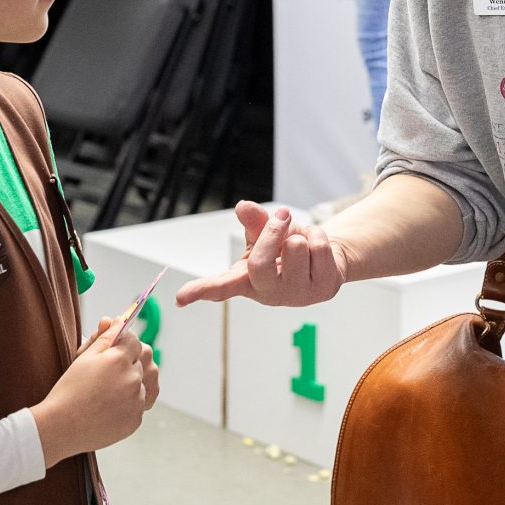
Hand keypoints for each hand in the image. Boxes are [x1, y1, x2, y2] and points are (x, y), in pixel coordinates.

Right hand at [32, 320, 147, 465]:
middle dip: (128, 362)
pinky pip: (140, 403)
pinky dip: (129, 402)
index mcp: (119, 360)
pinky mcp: (136, 419)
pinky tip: (109, 405)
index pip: (134, 341)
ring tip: (107, 390)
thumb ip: (104, 337)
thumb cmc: (70, 390)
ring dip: (131, 382)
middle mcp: (133, 379)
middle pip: (142, 360)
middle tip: (105, 373)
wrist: (62, 427)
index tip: (111, 351)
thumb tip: (117, 320)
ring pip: (143, 382)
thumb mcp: (84, 357)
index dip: (122, 343)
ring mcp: (136, 401)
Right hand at [176, 202, 345, 307]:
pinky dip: (318, 236)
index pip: (220, 287)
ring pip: (297, 249)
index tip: (181, 298)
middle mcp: (268, 292)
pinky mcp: (323, 290)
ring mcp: (296, 295)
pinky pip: (320, 248)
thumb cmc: (286, 248)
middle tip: (282, 217)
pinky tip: (316, 249)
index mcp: (247, 280)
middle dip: (273, 232)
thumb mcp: (264, 233)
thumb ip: (253, 222)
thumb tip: (242, 207)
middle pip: (262, 262)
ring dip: (300, 233)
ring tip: (300, 242)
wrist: (323, 259)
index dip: (200, 290)